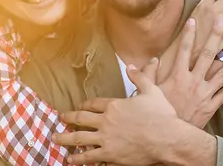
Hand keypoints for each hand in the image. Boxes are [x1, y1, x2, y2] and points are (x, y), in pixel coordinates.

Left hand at [52, 60, 177, 165]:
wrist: (167, 138)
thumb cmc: (161, 115)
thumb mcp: (151, 91)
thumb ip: (139, 78)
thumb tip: (131, 66)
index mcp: (114, 106)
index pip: (93, 104)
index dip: (84, 105)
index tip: (79, 106)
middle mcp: (106, 122)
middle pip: (81, 119)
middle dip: (69, 119)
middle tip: (60, 119)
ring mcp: (106, 139)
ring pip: (80, 139)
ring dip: (66, 139)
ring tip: (55, 139)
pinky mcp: (110, 155)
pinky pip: (90, 157)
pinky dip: (80, 159)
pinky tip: (71, 159)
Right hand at [155, 17, 222, 127]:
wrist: (169, 136)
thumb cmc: (158, 113)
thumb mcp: (149, 92)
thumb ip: (148, 74)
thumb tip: (150, 59)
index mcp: (178, 76)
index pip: (184, 50)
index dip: (189, 35)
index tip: (194, 21)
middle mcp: (193, 82)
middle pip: (207, 56)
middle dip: (216, 37)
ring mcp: (204, 94)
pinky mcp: (210, 107)